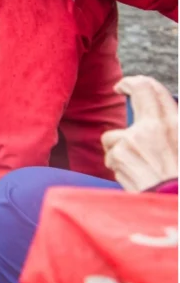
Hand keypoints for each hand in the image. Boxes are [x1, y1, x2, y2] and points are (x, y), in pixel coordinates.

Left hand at [101, 75, 178, 191]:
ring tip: (136, 166)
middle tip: (121, 87)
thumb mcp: (179, 145)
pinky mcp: (120, 153)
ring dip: (119, 149)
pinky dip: (116, 166)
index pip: (157, 91)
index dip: (141, 82)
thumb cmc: (175, 177)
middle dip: (129, 85)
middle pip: (139, 92)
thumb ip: (170, 129)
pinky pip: (110, 155)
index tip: (131, 83)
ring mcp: (135, 138)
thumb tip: (157, 118)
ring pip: (115, 135)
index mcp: (175, 124)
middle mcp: (155, 126)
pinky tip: (131, 176)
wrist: (171, 200)